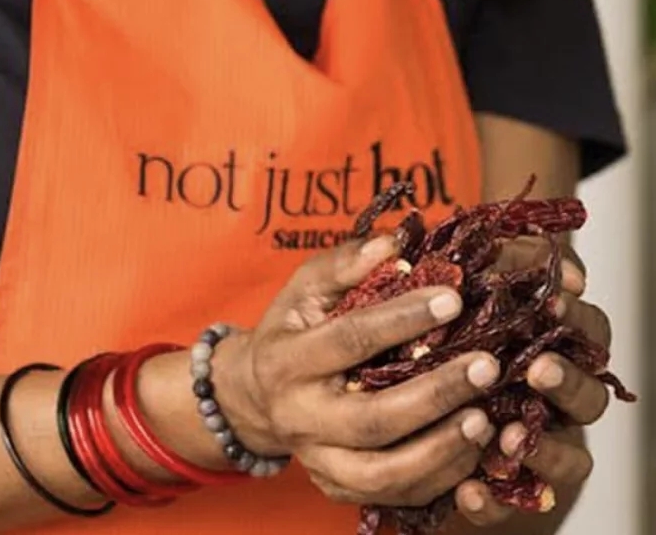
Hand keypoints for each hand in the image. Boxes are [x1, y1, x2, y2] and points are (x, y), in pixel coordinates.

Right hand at [214, 237, 502, 510]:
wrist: (254, 393)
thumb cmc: (291, 328)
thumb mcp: (305, 287)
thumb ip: (346, 264)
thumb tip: (394, 243)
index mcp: (287, 359)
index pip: (350, 339)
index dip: (403, 319)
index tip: (454, 299)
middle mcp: (300, 417)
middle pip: (373, 419)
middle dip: (436, 394)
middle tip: (486, 366)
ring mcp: (319, 462)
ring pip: (386, 474)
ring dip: (442, 449)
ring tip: (485, 417)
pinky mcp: (339, 490)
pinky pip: (396, 497)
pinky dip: (440, 479)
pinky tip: (474, 450)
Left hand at [453, 239, 607, 525]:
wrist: (396, 369)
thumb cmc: (448, 307)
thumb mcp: (472, 269)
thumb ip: (515, 258)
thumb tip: (567, 273)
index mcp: (557, 343)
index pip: (591, 333)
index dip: (579, 319)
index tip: (554, 301)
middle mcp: (555, 396)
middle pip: (589, 397)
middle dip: (568, 383)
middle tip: (538, 368)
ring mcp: (537, 441)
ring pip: (567, 458)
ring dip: (543, 448)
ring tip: (506, 434)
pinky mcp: (503, 482)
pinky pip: (509, 500)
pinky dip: (491, 499)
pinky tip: (467, 489)